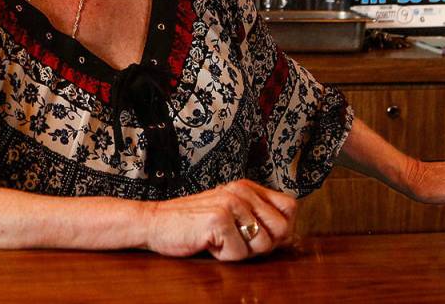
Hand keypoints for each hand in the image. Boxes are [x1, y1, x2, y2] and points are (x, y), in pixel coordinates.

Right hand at [143, 180, 297, 261]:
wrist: (154, 223)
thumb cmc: (191, 223)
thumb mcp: (228, 212)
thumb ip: (256, 218)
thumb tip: (290, 236)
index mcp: (246, 187)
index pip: (289, 207)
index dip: (281, 228)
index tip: (257, 235)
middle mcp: (242, 191)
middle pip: (282, 229)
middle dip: (261, 245)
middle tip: (234, 239)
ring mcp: (231, 204)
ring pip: (263, 245)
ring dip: (240, 251)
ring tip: (219, 239)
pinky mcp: (220, 219)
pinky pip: (239, 254)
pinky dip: (223, 256)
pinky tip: (207, 243)